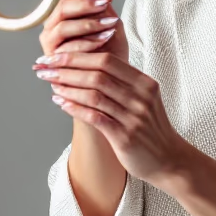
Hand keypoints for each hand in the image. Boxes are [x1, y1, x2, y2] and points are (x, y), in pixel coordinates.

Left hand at [32, 51, 190, 186]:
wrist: (170, 160)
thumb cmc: (151, 128)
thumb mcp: (144, 99)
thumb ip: (122, 83)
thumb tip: (90, 66)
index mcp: (144, 83)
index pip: (107, 60)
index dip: (78, 55)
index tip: (56, 55)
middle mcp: (140, 96)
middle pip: (98, 73)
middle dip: (67, 68)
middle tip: (44, 66)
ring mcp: (134, 117)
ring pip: (94, 94)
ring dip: (67, 87)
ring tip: (49, 83)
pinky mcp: (125, 137)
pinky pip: (95, 117)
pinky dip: (75, 108)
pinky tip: (60, 103)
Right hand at [38, 0, 127, 62]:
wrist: (111, 76)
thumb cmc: (110, 48)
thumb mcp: (111, 21)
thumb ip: (105, 1)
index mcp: (65, 10)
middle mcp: (53, 24)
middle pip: (63, 7)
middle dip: (86, 4)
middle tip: (106, 3)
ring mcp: (50, 43)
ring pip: (63, 27)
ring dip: (88, 24)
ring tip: (110, 24)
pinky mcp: (54, 61)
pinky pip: (68, 49)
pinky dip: (88, 43)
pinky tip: (106, 38)